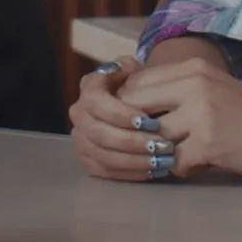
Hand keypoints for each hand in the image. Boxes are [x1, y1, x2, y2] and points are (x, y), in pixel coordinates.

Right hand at [69, 59, 159, 181]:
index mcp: (89, 89)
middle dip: (133, 142)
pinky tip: (152, 172)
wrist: (128, 101)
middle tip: (162, 146)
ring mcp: (81, 139)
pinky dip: (129, 173)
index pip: (98, 103)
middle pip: (100, 134)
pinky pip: (105, 172)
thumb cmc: (135, 84)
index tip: (149, 122)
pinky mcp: (87, 159)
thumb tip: (126, 69)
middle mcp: (79, 114)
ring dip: (135, 161)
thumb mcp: (134, 69)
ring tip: (162, 162)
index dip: (121, 114)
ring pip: (103, 156)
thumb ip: (130, 68)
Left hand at [98, 55, 241, 183]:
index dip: (128, 109)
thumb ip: (174, 92)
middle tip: (148, 148)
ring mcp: (202, 111)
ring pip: (153, 138)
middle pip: (136, 107)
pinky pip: (175, 162)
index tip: (136, 127)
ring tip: (182, 155)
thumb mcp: (212, 91)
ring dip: (162, 153)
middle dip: (136, 133)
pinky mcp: (210, 141)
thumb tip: (125, 107)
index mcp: (193, 67)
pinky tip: (202, 166)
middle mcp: (195, 82)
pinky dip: (184, 169)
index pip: (136, 83)